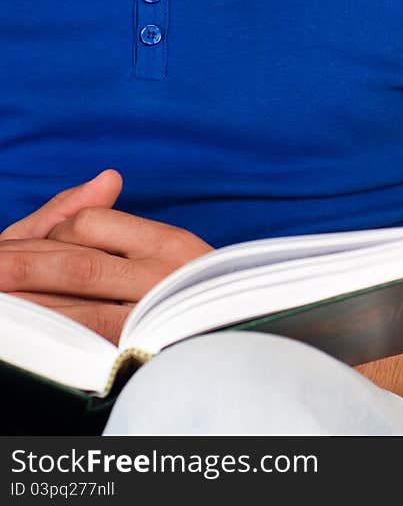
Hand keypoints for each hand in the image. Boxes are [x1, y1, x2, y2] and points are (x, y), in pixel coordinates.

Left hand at [0, 183, 210, 342]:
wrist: (247, 344)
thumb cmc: (191, 296)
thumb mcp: (166, 252)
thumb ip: (118, 218)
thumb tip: (108, 176)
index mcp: (169, 243)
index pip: (90, 226)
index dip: (46, 237)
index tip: (14, 252)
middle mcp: (165, 277)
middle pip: (77, 265)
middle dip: (20, 266)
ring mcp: (153, 321)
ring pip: (77, 309)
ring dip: (28, 305)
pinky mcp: (141, 359)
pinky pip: (87, 347)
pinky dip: (53, 340)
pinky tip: (29, 335)